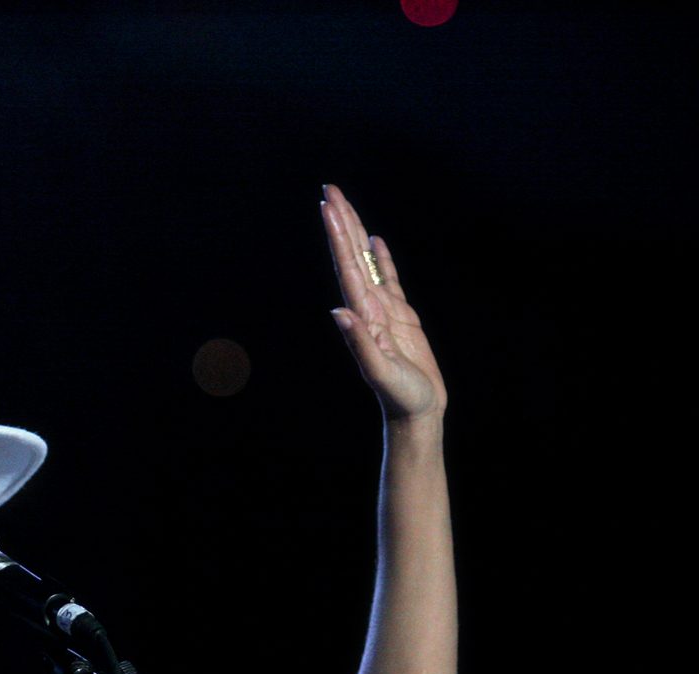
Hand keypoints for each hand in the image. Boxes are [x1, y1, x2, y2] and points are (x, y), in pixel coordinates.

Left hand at [321, 185, 446, 421]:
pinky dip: (381, 258)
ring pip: (366, 261)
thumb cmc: (400, 396)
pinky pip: (388, 278)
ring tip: (345, 204)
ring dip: (355, 233)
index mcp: (362, 313)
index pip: (346, 266)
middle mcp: (367, 306)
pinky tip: (374, 241)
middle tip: (329, 189)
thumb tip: (339, 313)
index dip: (338, 235)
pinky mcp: (399, 316)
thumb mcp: (380, 371)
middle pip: (351, 254)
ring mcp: (382, 309)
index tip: (328, 206)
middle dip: (342, 221)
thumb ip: (359, 343)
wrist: (416, 412)